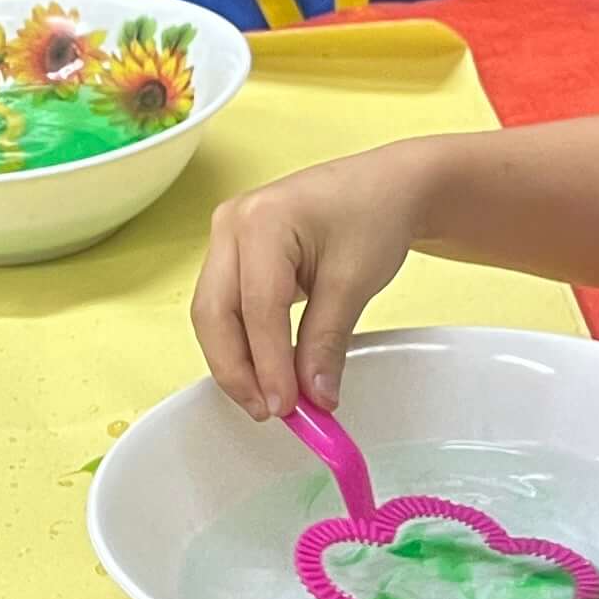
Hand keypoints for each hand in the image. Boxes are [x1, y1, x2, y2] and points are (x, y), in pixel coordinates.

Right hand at [192, 147, 430, 419]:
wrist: (385, 187)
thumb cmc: (374, 214)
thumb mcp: (354, 282)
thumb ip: (327, 342)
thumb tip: (313, 397)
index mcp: (262, 220)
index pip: (257, 307)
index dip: (268, 363)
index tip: (287, 406)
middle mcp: (231, 224)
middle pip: (214, 313)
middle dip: (236, 369)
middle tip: (267, 411)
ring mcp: (227, 238)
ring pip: (213, 314)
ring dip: (236, 361)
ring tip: (269, 398)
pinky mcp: (234, 255)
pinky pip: (226, 307)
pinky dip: (243, 343)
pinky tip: (266, 371)